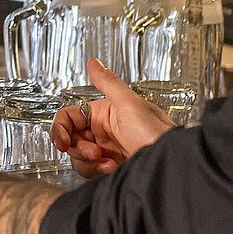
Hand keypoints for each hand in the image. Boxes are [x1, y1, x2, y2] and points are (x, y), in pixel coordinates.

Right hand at [49, 59, 174, 176]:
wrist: (171, 165)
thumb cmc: (157, 134)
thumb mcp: (131, 104)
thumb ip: (108, 83)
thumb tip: (94, 62)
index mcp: (103, 112)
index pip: (69, 117)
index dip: (61, 129)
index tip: (62, 142)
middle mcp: (103, 131)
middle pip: (70, 138)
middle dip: (78, 147)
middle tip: (93, 152)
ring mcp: (106, 150)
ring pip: (78, 156)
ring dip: (87, 162)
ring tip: (106, 162)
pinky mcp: (110, 167)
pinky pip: (89, 169)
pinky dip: (96, 170)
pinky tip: (111, 168)